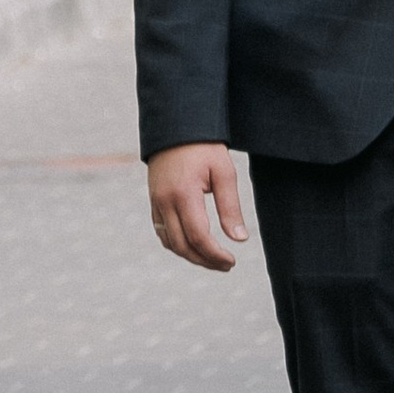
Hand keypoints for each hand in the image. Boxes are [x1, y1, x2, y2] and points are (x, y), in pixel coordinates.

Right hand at [148, 142, 247, 271]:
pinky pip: (162, 232)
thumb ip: (230, 208)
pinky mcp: (154, 201)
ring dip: (190, 256)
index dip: (215, 254)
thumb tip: (239, 239)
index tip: (232, 261)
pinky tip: (193, 247)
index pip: (198, 236)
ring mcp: (156, 202)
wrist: (177, 127)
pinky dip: (177, 245)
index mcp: (184, 194)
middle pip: (182, 246)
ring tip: (213, 259)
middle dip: (204, 261)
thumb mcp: (224, 173)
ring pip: (170, 242)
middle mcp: (165, 202)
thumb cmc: (205, 148)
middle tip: (226, 265)